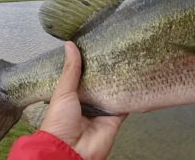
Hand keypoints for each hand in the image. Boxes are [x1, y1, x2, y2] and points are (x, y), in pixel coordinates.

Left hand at [41, 41, 126, 159]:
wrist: (70, 150)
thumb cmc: (59, 123)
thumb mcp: (64, 91)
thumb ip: (71, 70)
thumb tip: (70, 45)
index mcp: (74, 96)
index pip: (85, 75)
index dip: (91, 63)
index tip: (99, 47)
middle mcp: (89, 102)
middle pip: (102, 83)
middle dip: (108, 71)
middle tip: (117, 52)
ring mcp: (102, 110)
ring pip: (114, 91)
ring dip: (120, 81)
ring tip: (128, 61)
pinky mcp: (115, 117)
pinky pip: (125, 103)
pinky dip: (130, 95)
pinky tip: (135, 80)